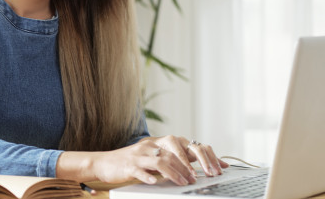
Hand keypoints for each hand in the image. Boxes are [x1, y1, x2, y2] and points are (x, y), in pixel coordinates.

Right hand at [89, 136, 227, 185]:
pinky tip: (155, 182)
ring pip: (161, 160)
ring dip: (176, 172)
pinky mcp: (129, 164)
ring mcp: (140, 153)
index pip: (187, 144)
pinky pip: (141, 169)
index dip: (204, 154)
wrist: (105, 162)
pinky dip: (149, 175)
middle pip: (176, 150)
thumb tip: (196, 168)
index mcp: (161, 142)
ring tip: (184, 182)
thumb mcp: (154, 158)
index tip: (219, 167)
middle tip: (204, 177)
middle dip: (192, 165)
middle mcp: (152, 144)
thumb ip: (172, 160)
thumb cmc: (133, 163)